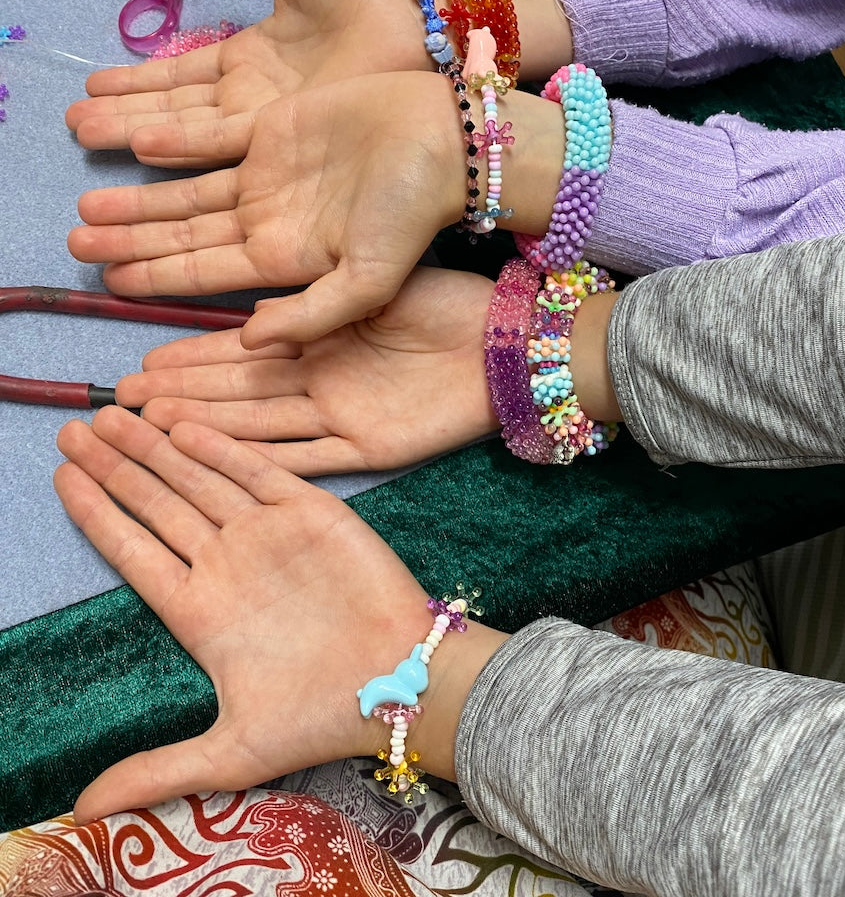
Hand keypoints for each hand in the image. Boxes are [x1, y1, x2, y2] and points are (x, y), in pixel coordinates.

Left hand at [55, 406, 506, 821]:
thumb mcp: (232, 752)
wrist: (402, 682)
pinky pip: (257, 471)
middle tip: (77, 427)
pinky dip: (220, 447)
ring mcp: (267, 534)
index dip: (96, 513)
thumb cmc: (321, 716)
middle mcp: (227, 564)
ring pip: (199, 479)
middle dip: (117, 466)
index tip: (60, 477)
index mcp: (200, 611)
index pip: (134, 551)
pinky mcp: (311, 512)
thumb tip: (79, 812)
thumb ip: (157, 770)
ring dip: (156, 447)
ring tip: (112, 413)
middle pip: (158, 503)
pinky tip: (181, 424)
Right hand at [65, 0, 435, 166]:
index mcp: (252, 62)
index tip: (94, 88)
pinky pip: (225, 147)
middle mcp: (253, 102)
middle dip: (125, 118)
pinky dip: (183, 146)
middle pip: (176, 113)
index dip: (139, 83)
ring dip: (138, 138)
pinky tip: (141, 148)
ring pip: (190, 136)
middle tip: (75, 128)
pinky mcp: (290, 145)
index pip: (182, 77)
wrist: (422, 32)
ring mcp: (270, 129)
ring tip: (91, 140)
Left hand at [69, 72, 471, 345]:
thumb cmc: (413, 214)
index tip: (109, 288)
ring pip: (189, 195)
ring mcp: (268, 181)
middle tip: (75, 249)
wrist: (445, 140)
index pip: (208, 280)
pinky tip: (129, 153)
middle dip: (133, 246)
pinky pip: (208, 145)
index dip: (158, 286)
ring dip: (140, 204)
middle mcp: (272, 226)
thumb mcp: (370, 280)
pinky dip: (170, 150)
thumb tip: (247, 343)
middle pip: (187, 239)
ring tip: (85, 213)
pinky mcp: (270, 135)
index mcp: (289, 264)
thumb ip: (311, 316)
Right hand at [116, 267, 499, 475]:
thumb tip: (255, 314)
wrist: (509, 345)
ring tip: (147, 426)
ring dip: (204, 428)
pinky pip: (304, 459)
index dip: (194, 356)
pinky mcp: (369, 449)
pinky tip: (212, 458)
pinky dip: (260, 458)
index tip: (144, 357)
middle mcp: (322, 381)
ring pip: (257, 426)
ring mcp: (342, 417)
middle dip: (182, 395)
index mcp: (324, 338)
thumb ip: (316, 303)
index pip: (243, 351)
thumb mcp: (375, 286)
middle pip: (238, 393)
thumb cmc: (450, 304)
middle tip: (123, 399)